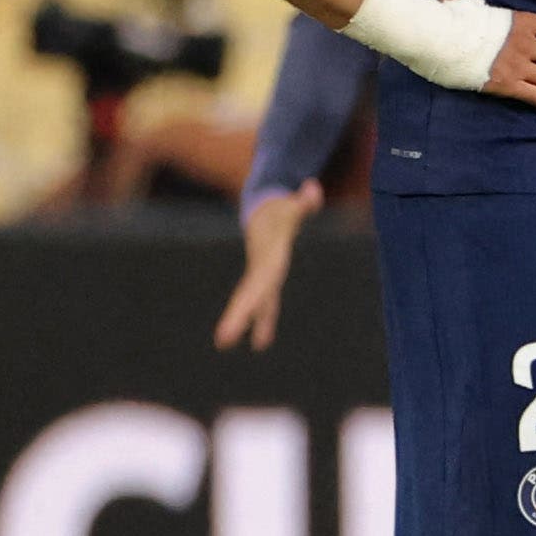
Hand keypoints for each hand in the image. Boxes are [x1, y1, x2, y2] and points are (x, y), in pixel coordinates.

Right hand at [215, 181, 322, 349]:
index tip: (236, 314)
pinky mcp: (267, 277)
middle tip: (222, 341)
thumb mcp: (292, 205)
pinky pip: (266, 302)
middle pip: (250, 297)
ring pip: (256, 303)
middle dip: (238, 318)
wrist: (264, 208)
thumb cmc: (280, 208)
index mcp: (267, 259)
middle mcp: (262, 270)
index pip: (258, 284)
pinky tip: (262, 341)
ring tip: (236, 345)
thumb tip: (313, 190)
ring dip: (252, 323)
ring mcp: (263, 275)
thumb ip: (303, 201)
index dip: (249, 302)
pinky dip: (264, 319)